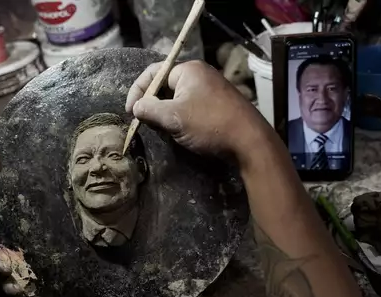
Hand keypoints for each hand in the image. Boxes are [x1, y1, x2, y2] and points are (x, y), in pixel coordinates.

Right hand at [125, 61, 270, 160]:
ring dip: (165, 114)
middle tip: (145, 123)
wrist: (249, 142)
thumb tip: (136, 108)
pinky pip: (189, 108)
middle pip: (164, 86)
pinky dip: (179, 119)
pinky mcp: (217, 106)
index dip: (138, 91)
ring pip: (176, 99)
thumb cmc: (209, 124)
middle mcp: (200, 75)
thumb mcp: (173, 117)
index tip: (131, 112)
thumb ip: (149, 110)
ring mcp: (210, 90)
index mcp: (188, 70)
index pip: (153, 72)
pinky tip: (179, 133)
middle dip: (152, 104)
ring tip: (161, 130)